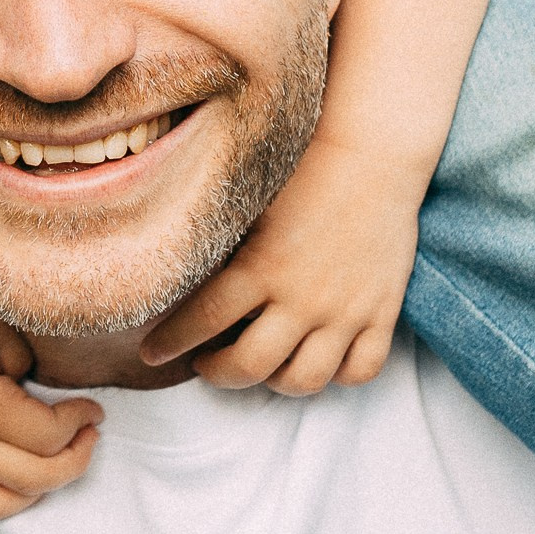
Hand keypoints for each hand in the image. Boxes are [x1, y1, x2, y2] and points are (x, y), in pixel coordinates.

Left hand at [141, 137, 422, 392]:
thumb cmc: (305, 166)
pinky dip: (337, 375)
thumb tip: (171, 268)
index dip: (169, 343)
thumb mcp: (250, 200)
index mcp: (262, 266)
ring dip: (273, 382)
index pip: (202, 321)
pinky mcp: (382, 312)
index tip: (151, 352)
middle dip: (218, 373)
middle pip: (249, 366)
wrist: (376, 152)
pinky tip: (317, 357)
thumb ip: (218, 242)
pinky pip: (360, 371)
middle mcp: (303, 298)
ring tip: (261, 364)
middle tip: (206, 362)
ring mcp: (345, 311)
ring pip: (304, 381)